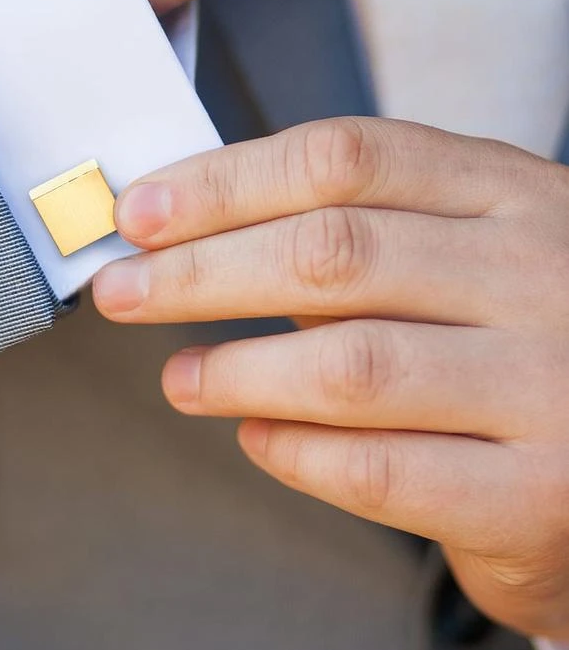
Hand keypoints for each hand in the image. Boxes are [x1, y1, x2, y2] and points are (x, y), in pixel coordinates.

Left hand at [93, 118, 568, 639]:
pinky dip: (295, 452)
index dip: (224, 181)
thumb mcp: (470, 243)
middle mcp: (540, 273)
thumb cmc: (519, 331)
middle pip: (332, 251)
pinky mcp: (538, 493)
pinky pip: (381, 471)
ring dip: (236, 370)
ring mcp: (550, 383)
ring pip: (350, 365)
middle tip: (123, 291)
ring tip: (181, 377)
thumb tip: (191, 230)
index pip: (344, 157)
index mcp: (512, 191)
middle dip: (200, 272)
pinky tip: (256, 436)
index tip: (143, 212)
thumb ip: (359, 229)